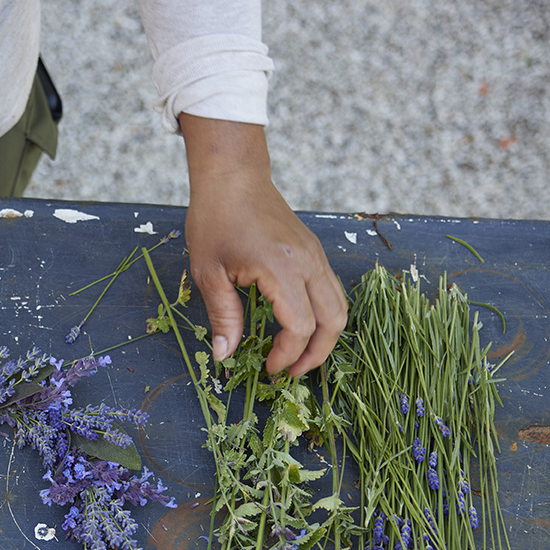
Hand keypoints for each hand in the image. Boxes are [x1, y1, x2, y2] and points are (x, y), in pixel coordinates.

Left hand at [180, 115, 345, 377]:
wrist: (233, 177)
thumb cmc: (215, 220)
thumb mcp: (209, 272)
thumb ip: (222, 316)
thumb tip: (225, 355)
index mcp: (282, 269)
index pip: (301, 327)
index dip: (288, 355)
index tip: (268, 368)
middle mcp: (308, 263)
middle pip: (334, 321)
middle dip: (317, 354)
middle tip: (291, 372)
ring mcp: (316, 255)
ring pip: (340, 306)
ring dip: (325, 336)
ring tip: (298, 355)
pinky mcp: (315, 251)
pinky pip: (331, 290)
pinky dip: (324, 315)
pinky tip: (299, 326)